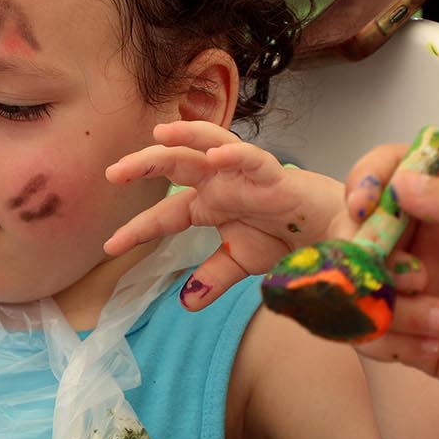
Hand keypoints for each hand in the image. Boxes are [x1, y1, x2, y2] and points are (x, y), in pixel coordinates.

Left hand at [105, 121, 344, 310]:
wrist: (329, 236)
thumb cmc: (285, 237)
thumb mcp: (240, 262)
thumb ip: (213, 277)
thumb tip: (186, 303)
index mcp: (209, 205)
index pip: (164, 214)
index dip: (138, 228)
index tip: (109, 246)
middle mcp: (220, 183)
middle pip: (175, 166)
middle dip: (143, 166)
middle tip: (112, 173)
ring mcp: (245, 175)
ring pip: (208, 147)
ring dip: (183, 138)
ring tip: (159, 135)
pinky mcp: (275, 176)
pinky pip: (254, 159)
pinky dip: (237, 154)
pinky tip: (218, 154)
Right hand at [342, 145, 438, 429]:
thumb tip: (404, 181)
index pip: (394, 171)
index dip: (368, 182)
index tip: (365, 206)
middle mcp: (434, 243)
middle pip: (360, 230)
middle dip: (365, 255)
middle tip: (407, 277)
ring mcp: (422, 291)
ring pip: (359, 286)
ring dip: (389, 307)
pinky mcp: (416, 338)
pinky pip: (371, 334)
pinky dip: (392, 342)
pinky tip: (437, 347)